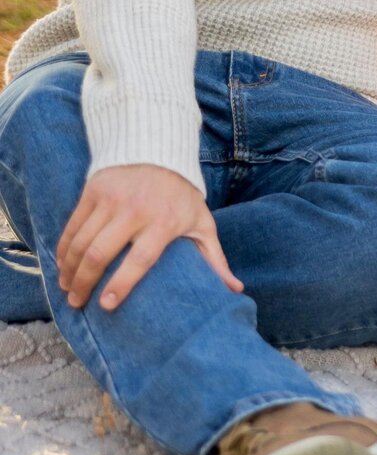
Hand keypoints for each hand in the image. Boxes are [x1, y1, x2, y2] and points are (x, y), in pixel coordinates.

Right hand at [56, 165, 243, 312]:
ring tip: (68, 289)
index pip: (140, 259)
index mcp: (164, 222)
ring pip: (81, 242)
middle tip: (77, 303)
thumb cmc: (182, 195)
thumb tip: (235, 289)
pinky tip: (62, 266)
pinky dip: (63, 249)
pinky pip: (72, 225)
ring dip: (69, 270)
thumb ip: (215, 258)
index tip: (106, 305)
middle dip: (84, 284)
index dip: (121, 284)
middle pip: (100, 253)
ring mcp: (111, 199)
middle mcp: (135, 210)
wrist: (161, 148)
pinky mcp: (94, 189)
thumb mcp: (201, 222)